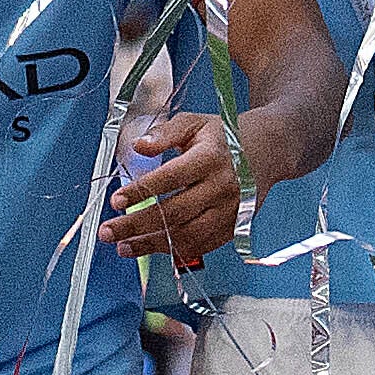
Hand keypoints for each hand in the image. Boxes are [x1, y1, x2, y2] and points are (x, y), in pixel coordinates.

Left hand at [95, 115, 245, 270]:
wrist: (267, 150)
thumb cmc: (224, 137)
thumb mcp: (194, 123)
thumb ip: (164, 133)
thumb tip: (137, 147)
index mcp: (211, 158)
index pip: (170, 178)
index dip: (141, 191)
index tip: (116, 201)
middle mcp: (223, 187)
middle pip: (175, 213)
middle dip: (136, 225)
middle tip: (107, 232)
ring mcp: (230, 211)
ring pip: (187, 236)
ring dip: (151, 245)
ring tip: (123, 247)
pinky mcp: (233, 227)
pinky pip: (201, 246)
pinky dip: (174, 251)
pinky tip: (150, 248)